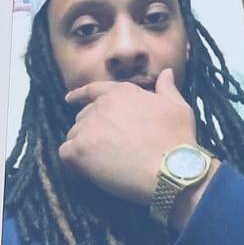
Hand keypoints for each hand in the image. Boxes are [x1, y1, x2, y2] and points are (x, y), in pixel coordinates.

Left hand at [60, 68, 196, 204]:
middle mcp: (101, 106)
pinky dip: (74, 163)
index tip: (70, 100)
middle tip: (104, 149)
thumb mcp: (178, 107)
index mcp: (121, 93)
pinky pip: (65, 154)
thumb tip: (166, 73)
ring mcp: (88, 127)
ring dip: (84, 148)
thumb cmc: (177, 140)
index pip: (93, 90)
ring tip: (102, 163)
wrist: (171, 169)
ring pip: (74, 135)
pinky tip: (89, 171)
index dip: (79, 96)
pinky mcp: (79, 150)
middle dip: (90, 131)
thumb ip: (166, 88)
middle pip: (83, 117)